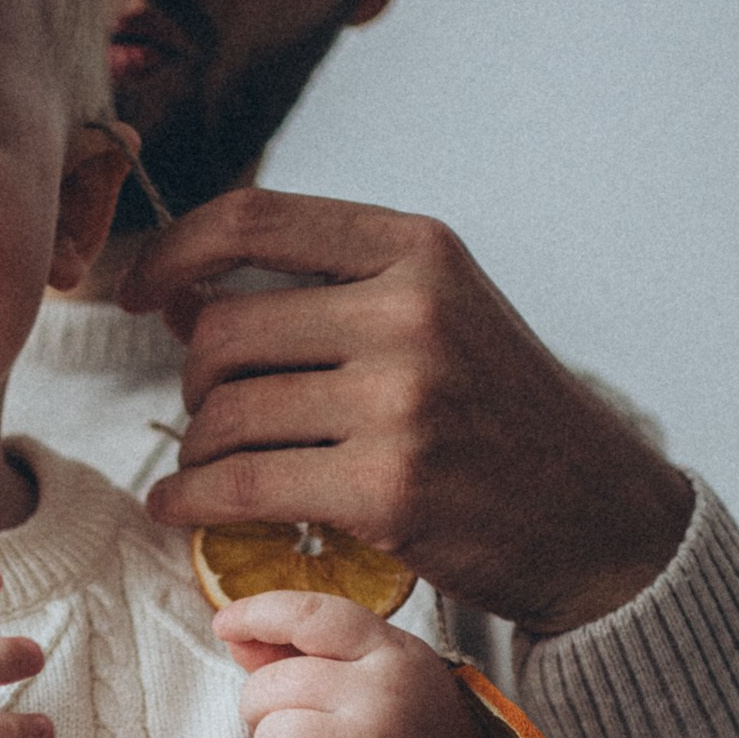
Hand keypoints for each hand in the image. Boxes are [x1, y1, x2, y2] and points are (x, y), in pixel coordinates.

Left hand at [120, 188, 695, 632]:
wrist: (599, 520)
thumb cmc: (501, 420)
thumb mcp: (436, 318)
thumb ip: (324, 295)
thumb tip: (179, 298)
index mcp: (418, 249)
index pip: (254, 217)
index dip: (174, 250)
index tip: (138, 291)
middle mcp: (409, 310)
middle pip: (223, 329)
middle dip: (192, 382)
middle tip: (210, 416)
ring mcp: (400, 400)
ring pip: (225, 412)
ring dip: (197, 450)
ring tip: (214, 469)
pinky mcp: (387, 488)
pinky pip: (240, 486)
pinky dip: (190, 501)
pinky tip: (179, 508)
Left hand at [214, 593, 515, 737]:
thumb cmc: (404, 734)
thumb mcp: (370, 675)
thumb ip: (300, 650)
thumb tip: (232, 629)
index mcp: (391, 651)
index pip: (311, 614)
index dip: (257, 613)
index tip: (225, 622)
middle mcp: (388, 693)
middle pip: (272, 686)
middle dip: (264, 712)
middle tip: (301, 731)